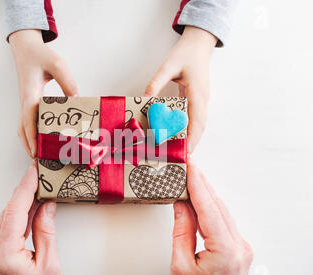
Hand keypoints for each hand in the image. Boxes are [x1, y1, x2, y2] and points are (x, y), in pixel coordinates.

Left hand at [0, 162, 63, 274]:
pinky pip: (5, 228)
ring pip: (7, 218)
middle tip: (41, 178)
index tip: (34, 171)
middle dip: (26, 192)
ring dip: (23, 204)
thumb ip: (46, 232)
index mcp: (4, 253)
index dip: (26, 187)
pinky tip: (31, 210)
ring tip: (40, 191)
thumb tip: (46, 207)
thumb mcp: (49, 265)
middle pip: (9, 211)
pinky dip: (19, 217)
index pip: (16, 209)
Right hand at [9, 29, 77, 157]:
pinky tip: (40, 139)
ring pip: (23, 127)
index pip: (28, 120)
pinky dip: (30, 133)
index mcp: (30, 95)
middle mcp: (25, 102)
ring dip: (28, 142)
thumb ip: (68, 82)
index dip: (31, 137)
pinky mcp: (28, 103)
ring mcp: (25, 103)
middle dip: (30, 146)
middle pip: (23, 129)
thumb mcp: (57, 65)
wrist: (26, 49)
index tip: (35, 152)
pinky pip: (27, 122)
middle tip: (39, 161)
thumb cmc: (41, 56)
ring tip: (38, 155)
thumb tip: (76, 101)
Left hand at [144, 26, 215, 152]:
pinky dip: (189, 129)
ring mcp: (202, 100)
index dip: (193, 138)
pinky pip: (195, 118)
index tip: (187, 152)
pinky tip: (179, 134)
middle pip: (200, 127)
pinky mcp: (197, 99)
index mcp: (197, 93)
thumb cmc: (185, 53)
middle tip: (182, 158)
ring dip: (191, 138)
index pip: (197, 121)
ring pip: (199, 124)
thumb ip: (156, 82)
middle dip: (192, 143)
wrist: (199, 43)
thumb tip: (144, 98)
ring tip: (180, 151)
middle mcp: (203, 100)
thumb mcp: (168, 66)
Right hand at [171, 159, 252, 274]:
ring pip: (222, 212)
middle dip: (202, 185)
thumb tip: (181, 205)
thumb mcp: (181, 265)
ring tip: (190, 180)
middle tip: (188, 168)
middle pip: (218, 206)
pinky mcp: (239, 249)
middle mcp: (239, 247)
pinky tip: (200, 201)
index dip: (198, 185)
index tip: (190, 167)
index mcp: (226, 251)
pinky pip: (224, 222)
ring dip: (206, 195)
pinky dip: (210, 208)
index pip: (209, 208)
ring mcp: (242, 248)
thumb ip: (182, 231)